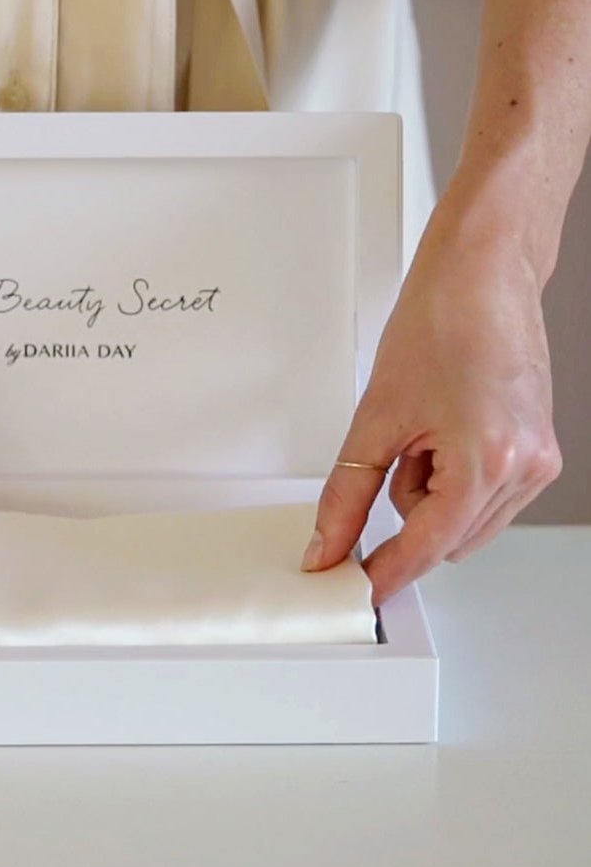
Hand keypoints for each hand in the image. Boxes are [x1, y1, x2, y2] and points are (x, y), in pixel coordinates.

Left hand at [302, 197, 560, 604]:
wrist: (481, 274)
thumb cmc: (437, 324)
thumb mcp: (373, 421)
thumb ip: (345, 496)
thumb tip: (327, 546)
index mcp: (487, 459)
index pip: (427, 546)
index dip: (387, 573)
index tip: (358, 591)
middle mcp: (525, 466)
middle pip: (448, 541)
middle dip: (407, 519)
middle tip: (391, 458)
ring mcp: (539, 460)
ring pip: (466, 523)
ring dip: (430, 498)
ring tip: (422, 431)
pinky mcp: (539, 450)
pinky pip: (484, 497)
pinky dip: (452, 482)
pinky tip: (443, 434)